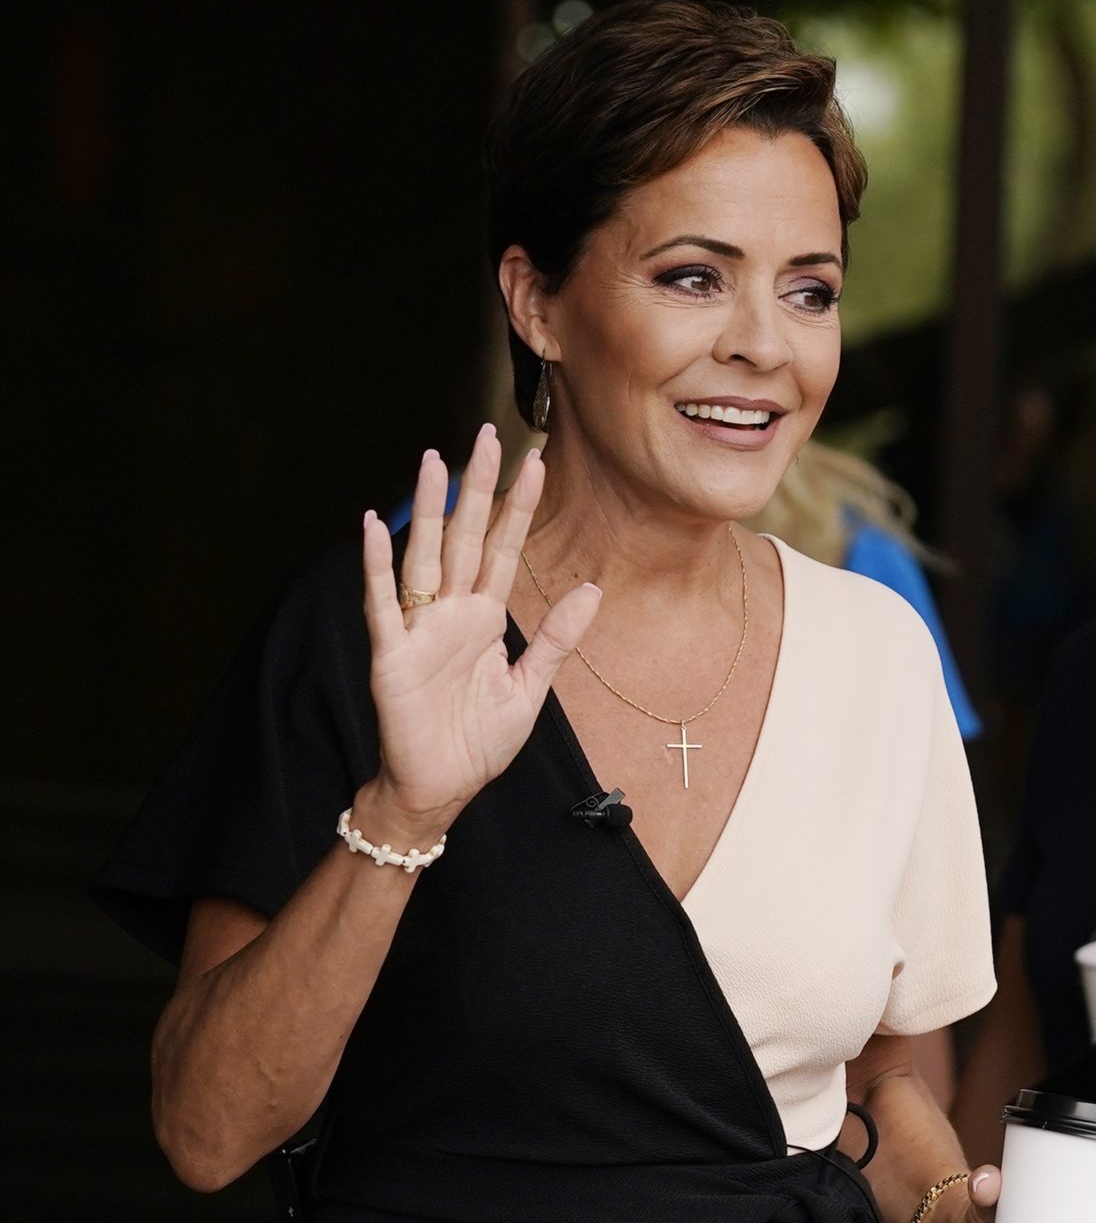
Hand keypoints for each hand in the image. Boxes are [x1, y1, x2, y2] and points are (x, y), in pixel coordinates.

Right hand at [357, 426, 601, 843]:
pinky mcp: (390, 654)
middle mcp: (451, 612)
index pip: (504, 548)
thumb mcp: (532, 687)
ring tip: (434, 460)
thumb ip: (557, 638)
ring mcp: (419, 628)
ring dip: (429, 509)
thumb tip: (593, 590)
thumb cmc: (478, 740)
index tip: (537, 462)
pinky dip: (377, 564)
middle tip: (490, 434)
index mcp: (485, 617)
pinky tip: (374, 523)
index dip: (518, 506)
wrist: (441, 788)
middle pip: (467, 536)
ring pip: (426, 555)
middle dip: (478, 487)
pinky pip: (382, 601)